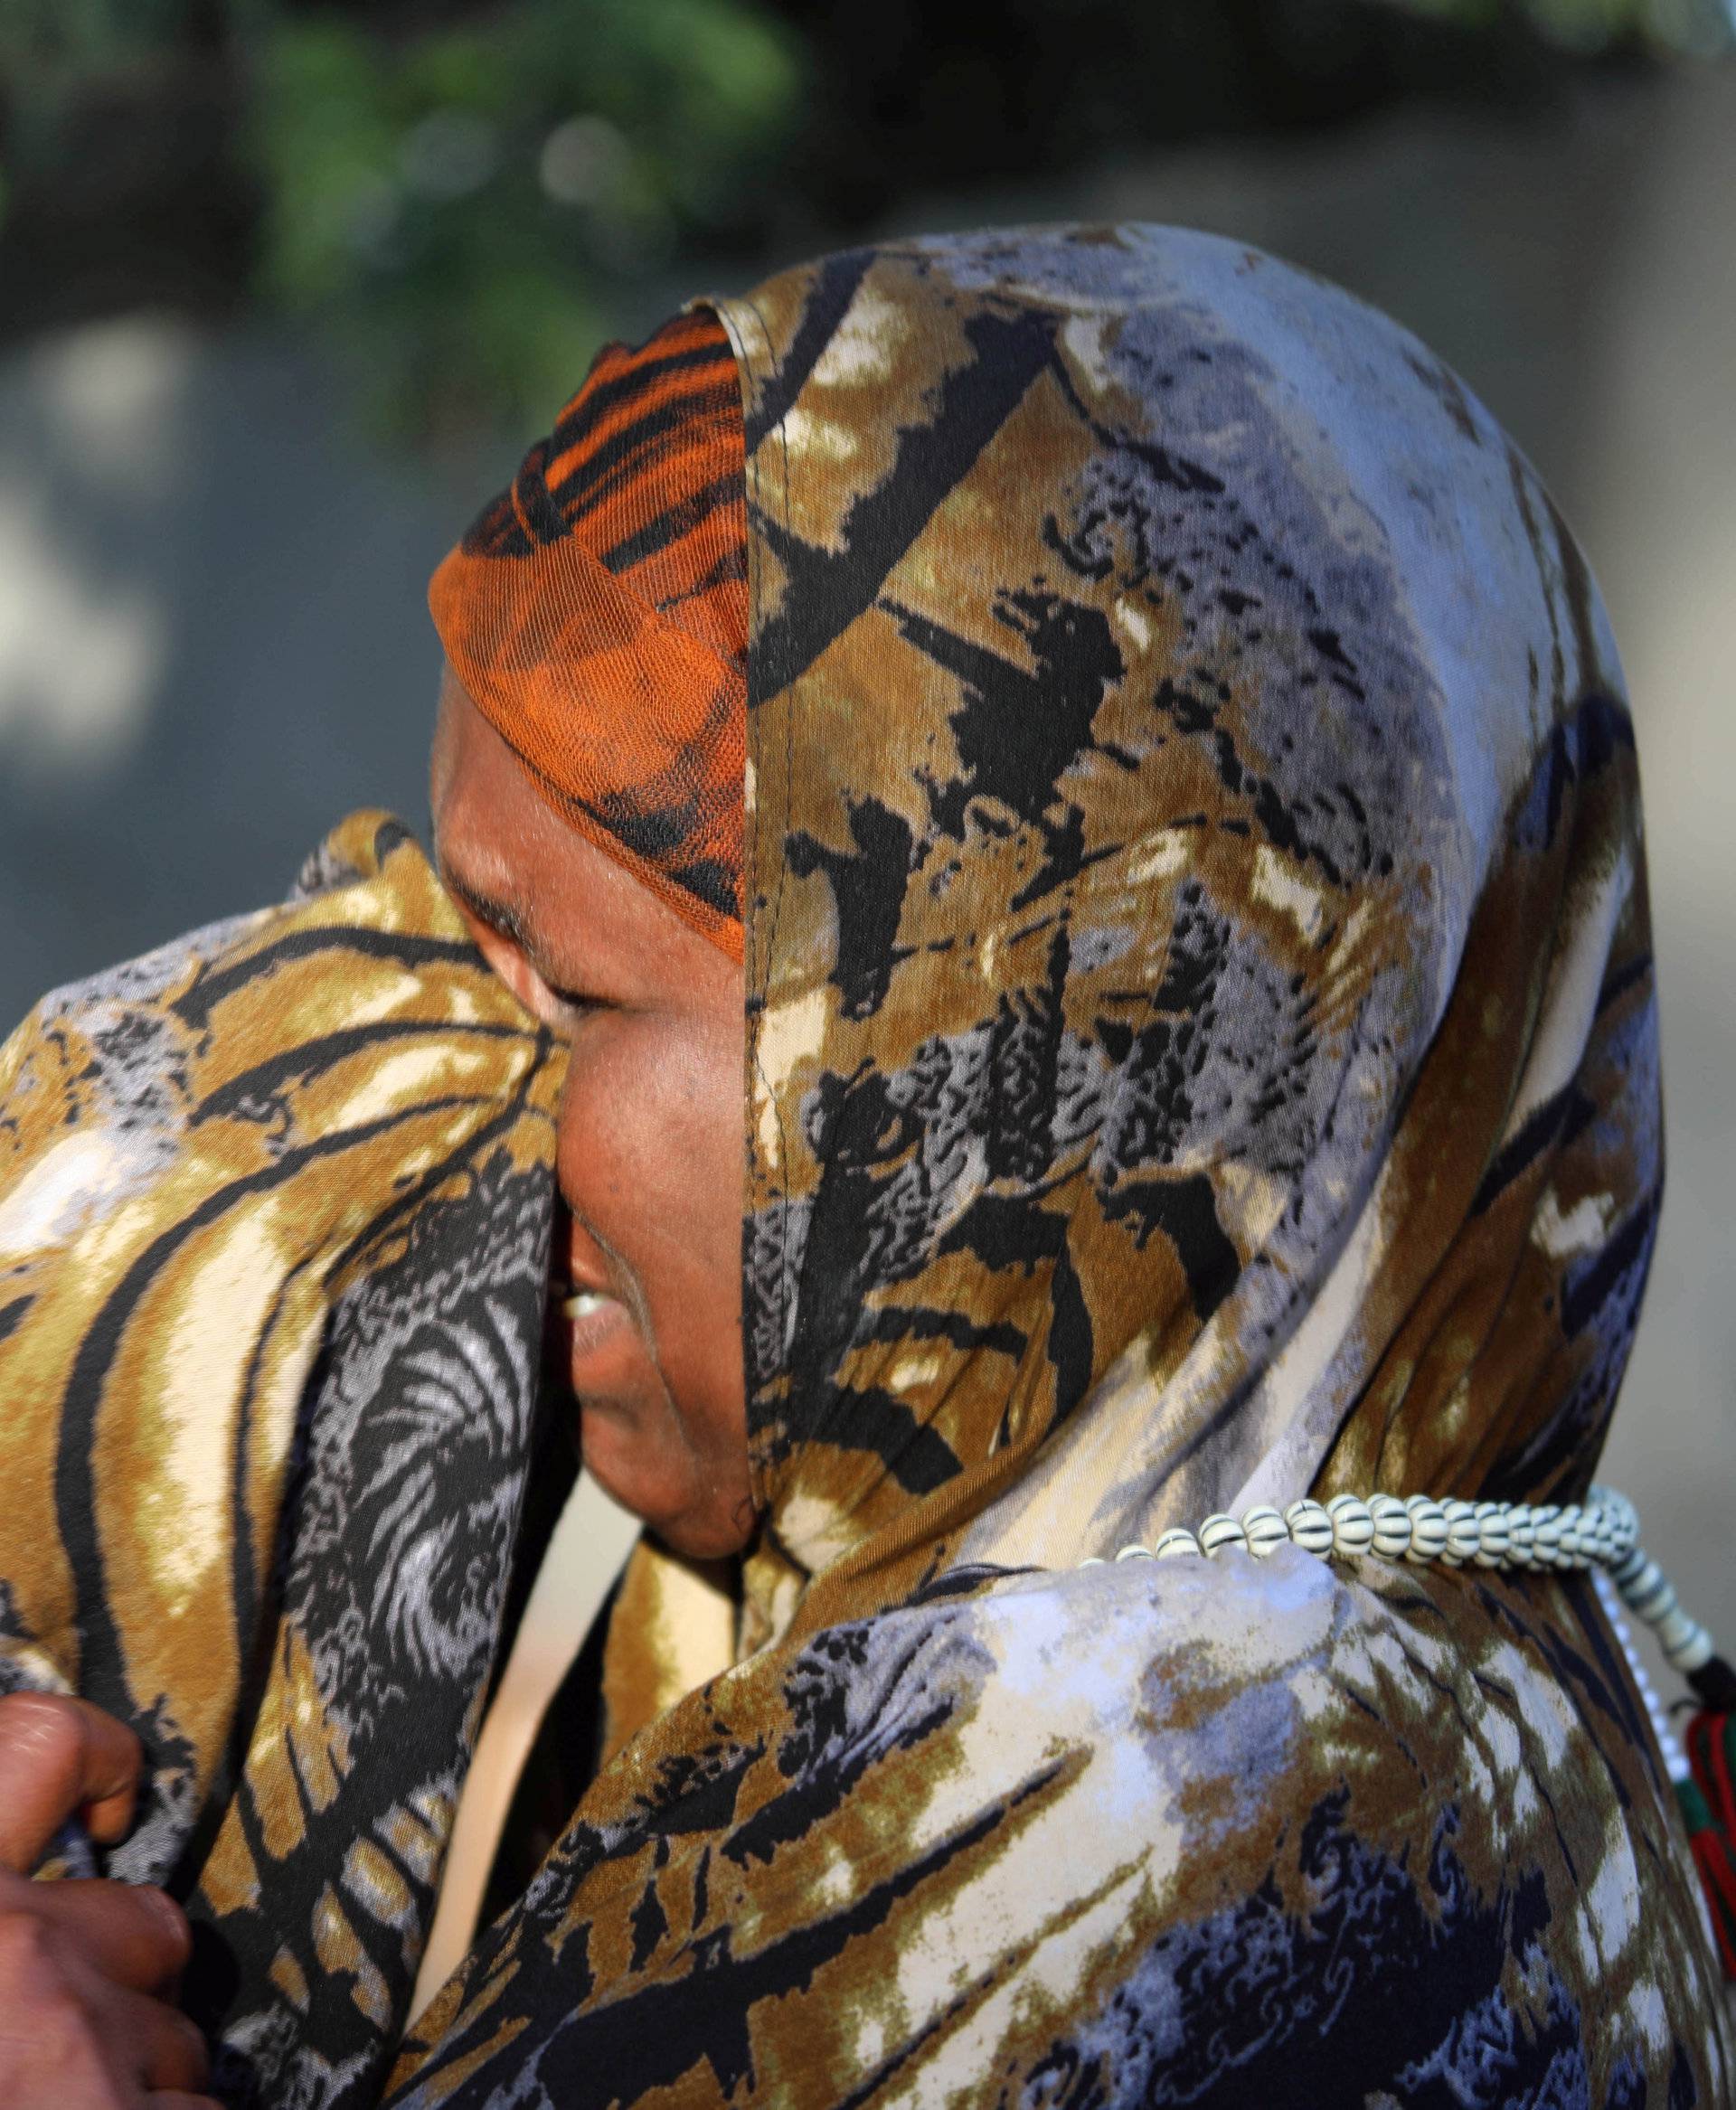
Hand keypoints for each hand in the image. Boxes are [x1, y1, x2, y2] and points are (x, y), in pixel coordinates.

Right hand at [0, 1693, 214, 2106]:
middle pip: (138, 1923)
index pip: (40, 1748)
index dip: (95, 1757)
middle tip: (57, 2059)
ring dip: (132, 2086)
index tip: (108, 1796)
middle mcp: (9, 1952)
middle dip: (120, 1993)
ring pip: (173, 2037)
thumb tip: (17, 1934)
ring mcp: (83, 2042)